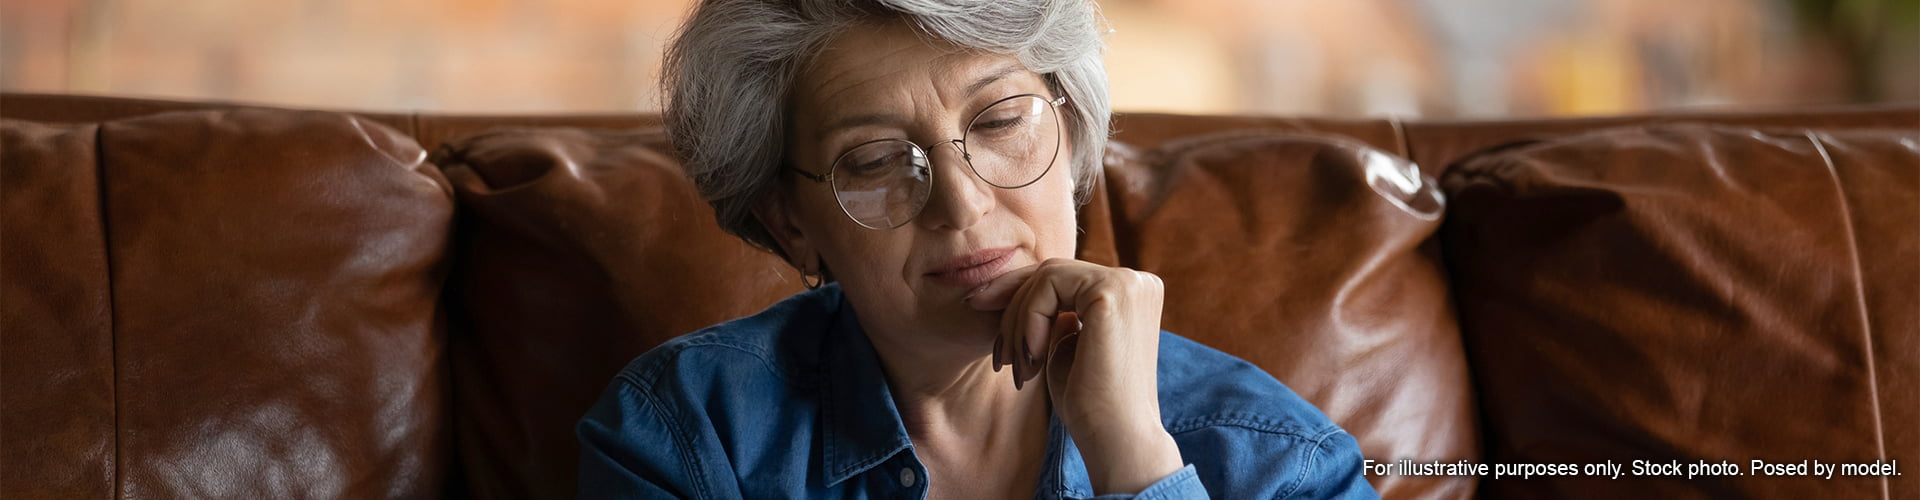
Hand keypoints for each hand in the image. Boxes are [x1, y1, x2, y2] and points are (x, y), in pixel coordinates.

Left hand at [964, 258, 1183, 493]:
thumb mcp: (1066, 347)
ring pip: (1046, 276)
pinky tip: (1033, 358)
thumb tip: (1021, 290)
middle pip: (1052, 272)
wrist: (1117, 441)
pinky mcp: (1112, 291)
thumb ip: (1055, 316)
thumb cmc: (1090, 404)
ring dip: (1018, 321)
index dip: (1018, 294)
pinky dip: (1028, 320)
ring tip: (1019, 367)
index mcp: (1131, 294)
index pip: (1063, 279)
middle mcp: (1137, 281)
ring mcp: (1128, 282)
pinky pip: (1048, 285)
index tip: (980, 311)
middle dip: (1011, 307)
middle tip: (1001, 357)